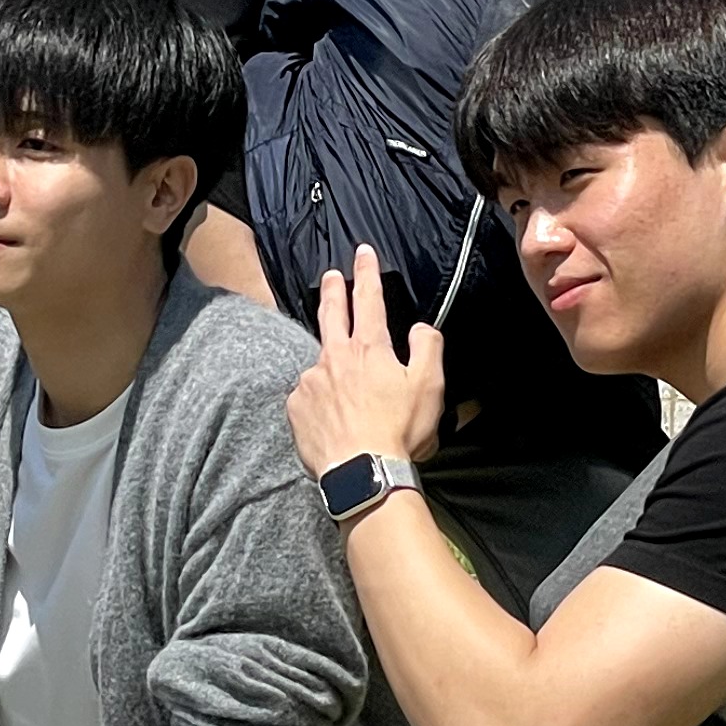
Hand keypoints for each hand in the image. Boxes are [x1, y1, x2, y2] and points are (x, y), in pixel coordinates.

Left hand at [286, 247, 446, 478]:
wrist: (361, 472)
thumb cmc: (399, 430)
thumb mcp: (430, 386)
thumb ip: (428, 347)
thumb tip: (419, 328)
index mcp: (369, 348)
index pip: (369, 299)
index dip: (367, 273)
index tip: (363, 252)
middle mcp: (334, 357)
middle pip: (331, 313)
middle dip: (333, 289)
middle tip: (331, 274)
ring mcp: (311, 381)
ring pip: (321, 361)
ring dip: (331, 364)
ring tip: (345, 388)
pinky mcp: (296, 406)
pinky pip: (308, 394)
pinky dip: (319, 398)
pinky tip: (331, 416)